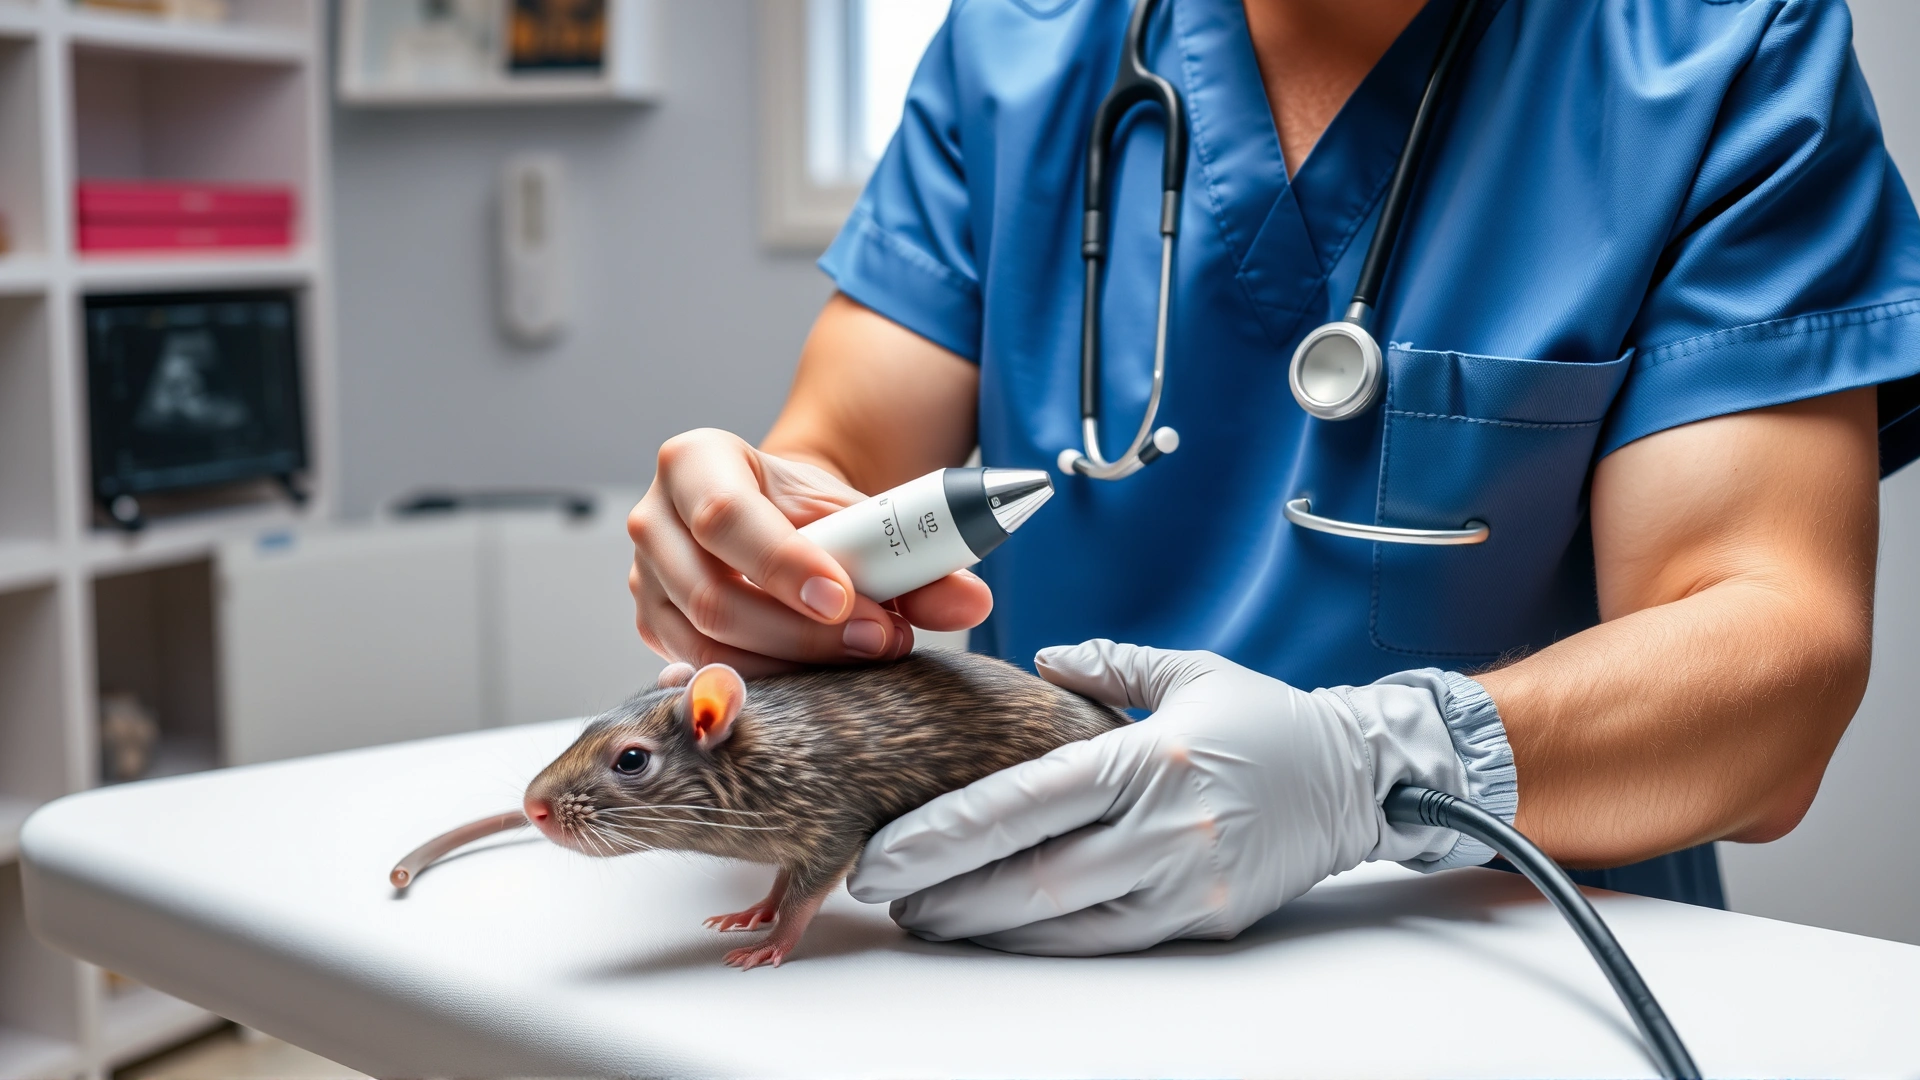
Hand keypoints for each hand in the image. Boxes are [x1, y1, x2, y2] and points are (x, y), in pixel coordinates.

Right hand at [627, 429, 992, 675]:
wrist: (779, 521)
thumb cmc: (814, 511)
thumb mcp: (862, 515)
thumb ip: (916, 553)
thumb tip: (971, 602)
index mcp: (694, 462)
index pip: (725, 517)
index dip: (783, 565)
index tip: (845, 599)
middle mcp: (653, 520)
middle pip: (711, 595)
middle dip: (803, 631)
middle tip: (881, 640)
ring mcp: (645, 582)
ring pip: (706, 646)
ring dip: (794, 662)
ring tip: (866, 653)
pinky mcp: (654, 630)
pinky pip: (705, 674)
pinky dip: (769, 680)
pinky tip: (820, 676)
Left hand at [846, 640, 1386, 955]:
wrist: (1360, 779)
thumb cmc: (1266, 720)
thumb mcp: (1189, 671)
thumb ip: (1107, 666)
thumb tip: (1042, 658)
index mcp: (1150, 757)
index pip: (1023, 803)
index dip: (943, 835)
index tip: (885, 851)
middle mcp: (1165, 827)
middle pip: (1029, 878)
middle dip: (944, 892)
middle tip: (880, 893)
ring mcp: (1186, 881)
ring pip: (1062, 923)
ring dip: (983, 925)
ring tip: (924, 915)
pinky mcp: (1205, 917)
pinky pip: (1107, 940)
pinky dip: (1044, 941)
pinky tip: (998, 932)